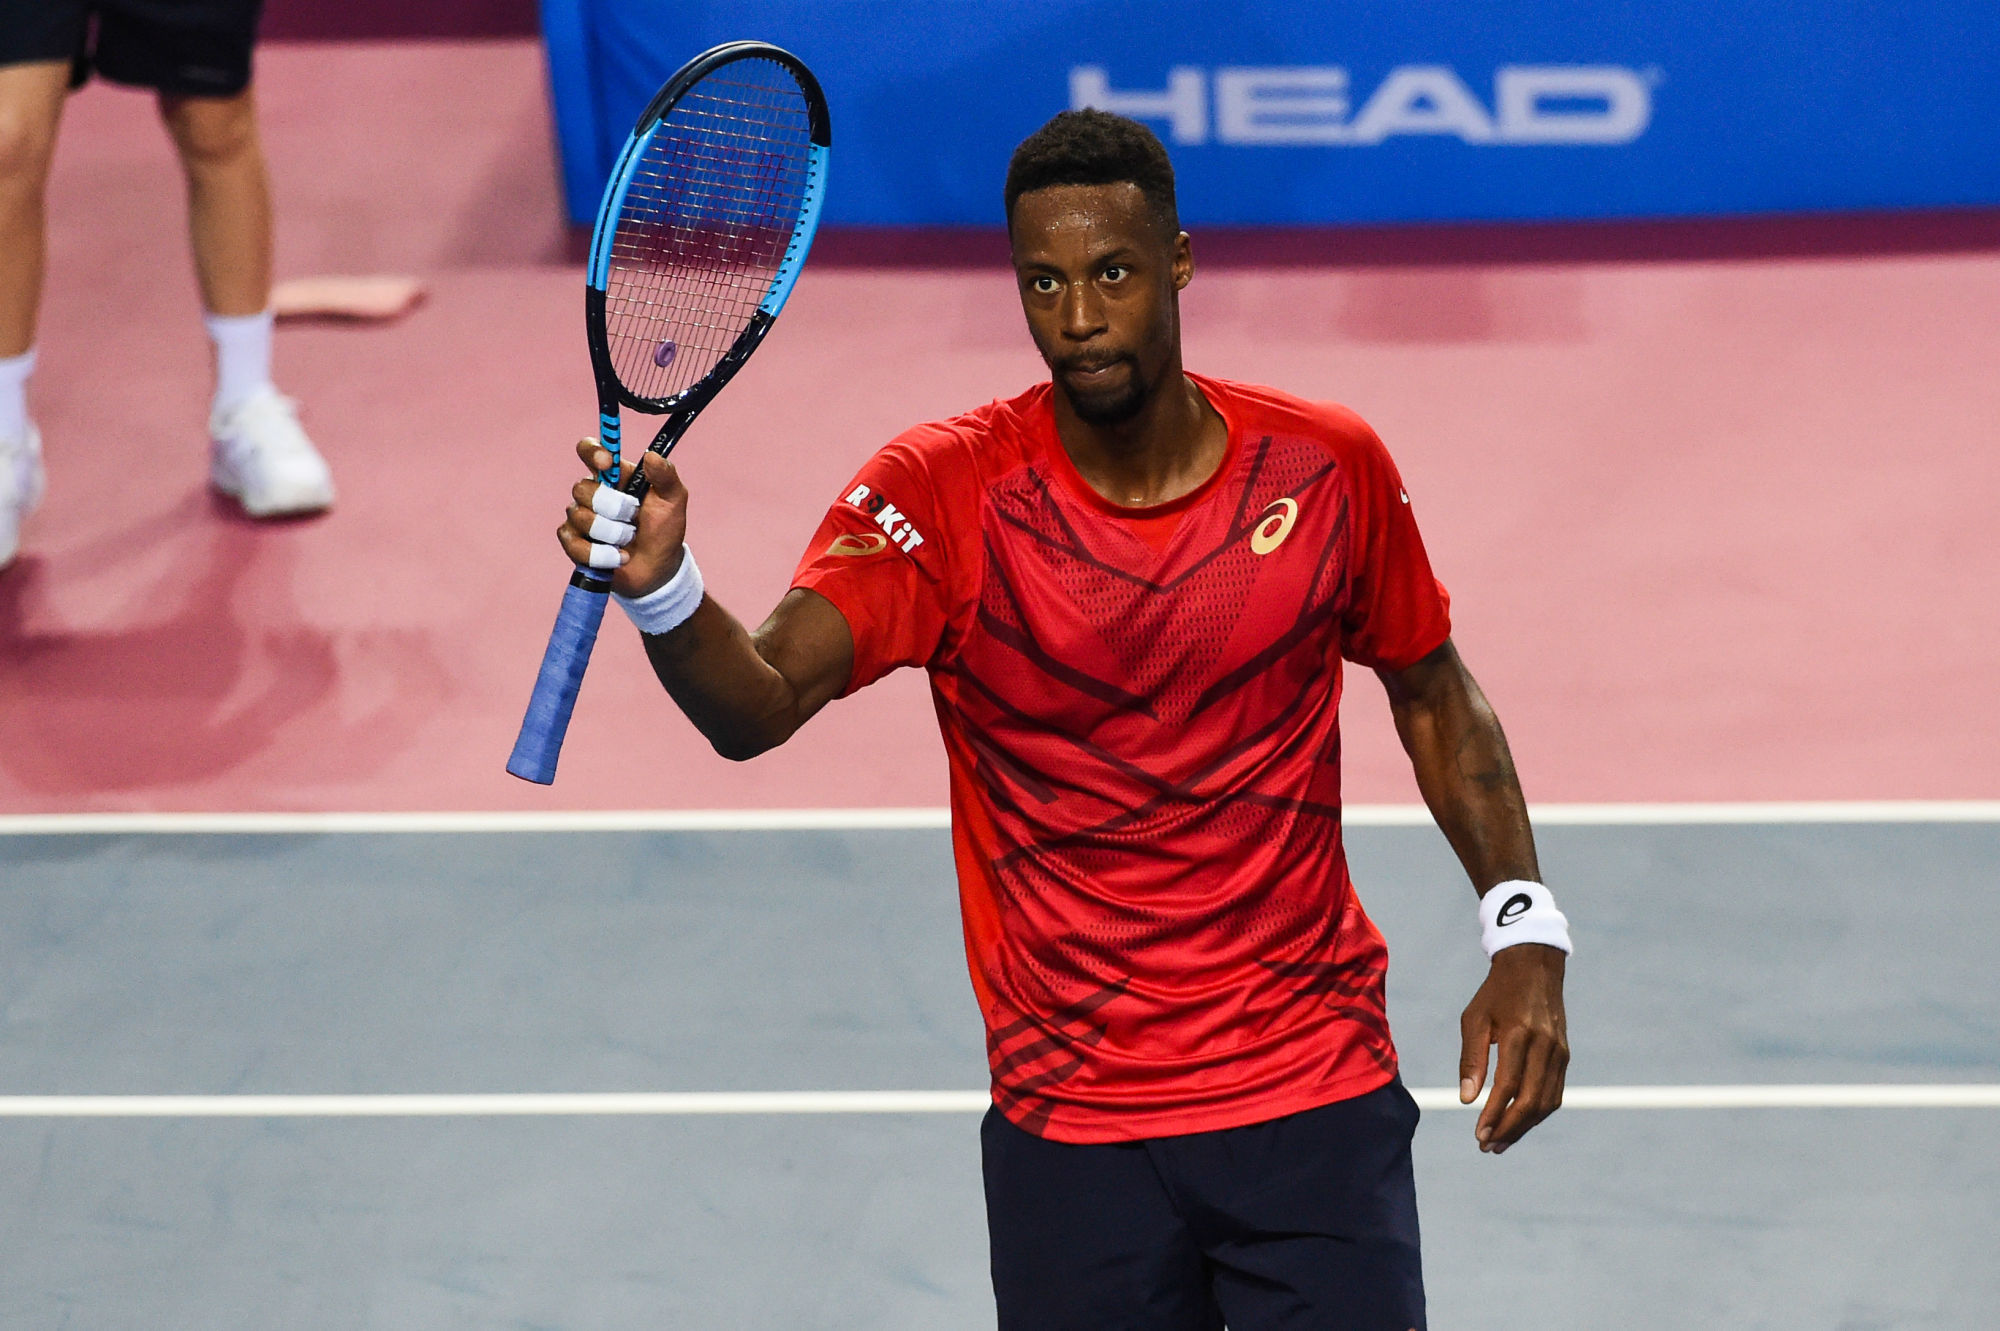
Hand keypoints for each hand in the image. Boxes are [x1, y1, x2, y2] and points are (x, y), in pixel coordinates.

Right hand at [556, 439, 688, 597]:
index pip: (589, 450)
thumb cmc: (664, 530)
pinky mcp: (574, 543)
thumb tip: (651, 455)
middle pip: (582, 488)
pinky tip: (617, 557)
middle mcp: (593, 493)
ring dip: (612, 534)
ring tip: (628, 540)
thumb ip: (666, 476)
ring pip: (580, 517)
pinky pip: (573, 542)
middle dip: (613, 508)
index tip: (606, 463)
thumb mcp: (673, 500)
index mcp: (614, 476)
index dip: (591, 451)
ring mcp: (581, 517)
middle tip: (634, 518)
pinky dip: (599, 554)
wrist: (658, 569)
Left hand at [1459, 943, 1567, 1153]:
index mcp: (1520, 1035)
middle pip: (1531, 1101)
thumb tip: (1467, 1099)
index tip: (1478, 1135)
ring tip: (1500, 1142)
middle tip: (1488, 1146)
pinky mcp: (1564, 1056)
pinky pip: (1554, 1093)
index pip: (1508, 1086)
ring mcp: (1559, 1052)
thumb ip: (1471, 1059)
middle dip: (1509, 1129)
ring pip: (1546, 1102)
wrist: (1534, 967)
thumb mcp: (1474, 1019)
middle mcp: (1545, 1046)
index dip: (1494, 1115)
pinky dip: (1537, 1113)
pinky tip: (1518, 1122)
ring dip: (1524, 1127)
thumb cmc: (1496, 993)